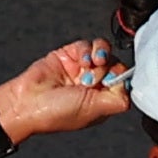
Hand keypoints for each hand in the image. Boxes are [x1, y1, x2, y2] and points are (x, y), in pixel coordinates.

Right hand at [3, 37, 133, 138]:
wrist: (27, 102)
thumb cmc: (57, 112)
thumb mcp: (95, 109)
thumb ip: (117, 100)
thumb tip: (130, 89)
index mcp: (102, 101)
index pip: (123, 83)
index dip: (122, 77)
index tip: (114, 79)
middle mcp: (94, 85)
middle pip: (115, 64)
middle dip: (110, 67)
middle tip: (96, 76)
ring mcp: (81, 69)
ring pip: (103, 51)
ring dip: (101, 53)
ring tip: (92, 62)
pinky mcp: (68, 55)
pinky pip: (85, 45)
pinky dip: (86, 50)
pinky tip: (80, 61)